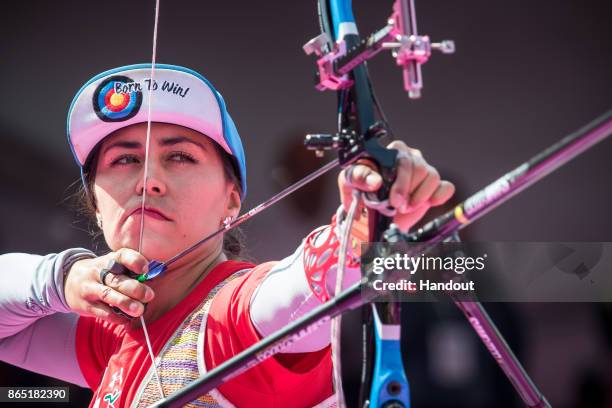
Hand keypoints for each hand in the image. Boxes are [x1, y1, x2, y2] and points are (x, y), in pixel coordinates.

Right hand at [64, 248, 154, 322]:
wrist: (68, 280)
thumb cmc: (101, 274)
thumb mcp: (112, 266)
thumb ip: (129, 272)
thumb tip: (152, 280)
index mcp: (109, 260)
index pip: (122, 255)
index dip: (135, 261)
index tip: (146, 270)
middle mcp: (97, 272)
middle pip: (116, 279)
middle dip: (135, 288)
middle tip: (149, 296)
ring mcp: (89, 288)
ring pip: (108, 295)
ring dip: (125, 303)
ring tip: (139, 310)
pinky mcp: (84, 305)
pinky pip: (101, 312)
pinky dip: (116, 317)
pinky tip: (126, 319)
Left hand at [338, 140, 454, 230]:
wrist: (373, 218)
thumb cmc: (362, 195)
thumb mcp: (350, 185)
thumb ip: (358, 176)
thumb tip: (374, 180)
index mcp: (389, 153)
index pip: (401, 157)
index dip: (400, 180)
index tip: (392, 200)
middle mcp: (408, 158)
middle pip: (419, 167)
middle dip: (408, 190)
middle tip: (397, 205)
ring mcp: (424, 170)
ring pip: (432, 177)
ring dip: (419, 197)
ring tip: (405, 207)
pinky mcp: (435, 186)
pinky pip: (446, 187)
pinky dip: (439, 196)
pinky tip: (428, 203)